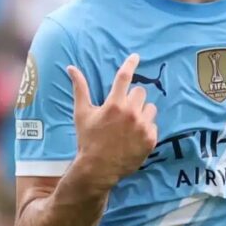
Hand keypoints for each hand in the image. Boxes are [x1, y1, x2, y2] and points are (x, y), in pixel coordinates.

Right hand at [67, 54, 158, 188]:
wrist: (98, 168)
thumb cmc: (88, 139)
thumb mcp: (82, 114)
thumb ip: (80, 89)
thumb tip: (71, 68)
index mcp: (114, 104)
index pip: (125, 77)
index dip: (130, 64)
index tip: (136, 56)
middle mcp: (131, 113)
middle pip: (140, 92)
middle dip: (132, 98)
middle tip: (123, 110)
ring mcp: (143, 127)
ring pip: (150, 108)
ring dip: (142, 112)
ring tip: (130, 124)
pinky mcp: (151, 139)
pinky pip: (153, 125)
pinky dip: (146, 128)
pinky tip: (134, 137)